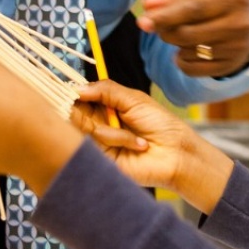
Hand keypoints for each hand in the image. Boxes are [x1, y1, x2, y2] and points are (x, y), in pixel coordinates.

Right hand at [75, 80, 233, 214]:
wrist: (176, 153)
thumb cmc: (160, 124)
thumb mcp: (133, 99)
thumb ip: (105, 90)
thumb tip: (76, 88)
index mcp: (104, 107)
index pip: (78, 98)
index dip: (72, 93)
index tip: (73, 91)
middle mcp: (97, 124)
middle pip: (72, 113)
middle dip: (82, 110)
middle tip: (102, 111)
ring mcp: (98, 143)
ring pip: (84, 128)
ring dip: (112, 129)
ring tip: (136, 134)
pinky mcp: (101, 160)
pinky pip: (96, 145)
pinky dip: (118, 139)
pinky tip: (139, 145)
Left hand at [138, 0, 248, 76]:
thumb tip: (149, 5)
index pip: (194, 9)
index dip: (166, 16)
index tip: (143, 21)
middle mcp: (239, 25)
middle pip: (188, 34)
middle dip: (166, 30)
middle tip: (162, 25)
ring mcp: (237, 49)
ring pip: (188, 52)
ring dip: (176, 44)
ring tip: (185, 32)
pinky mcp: (232, 66)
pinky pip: (194, 69)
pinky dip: (182, 60)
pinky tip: (187, 49)